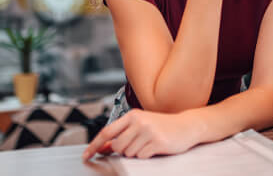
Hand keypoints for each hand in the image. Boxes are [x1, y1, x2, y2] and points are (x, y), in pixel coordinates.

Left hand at [82, 109, 202, 159]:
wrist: (186, 126)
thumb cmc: (162, 126)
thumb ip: (122, 134)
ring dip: (136, 153)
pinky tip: (154, 147)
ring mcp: (148, 132)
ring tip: (148, 144)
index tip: (86, 156)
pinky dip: (145, 155)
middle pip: (117, 146)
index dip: (94, 145)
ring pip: (129, 153)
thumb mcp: (141, 125)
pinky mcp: (157, 142)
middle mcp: (139, 122)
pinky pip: (141, 156)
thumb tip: (102, 146)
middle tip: (137, 144)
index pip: (107, 132)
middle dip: (123, 150)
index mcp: (132, 115)